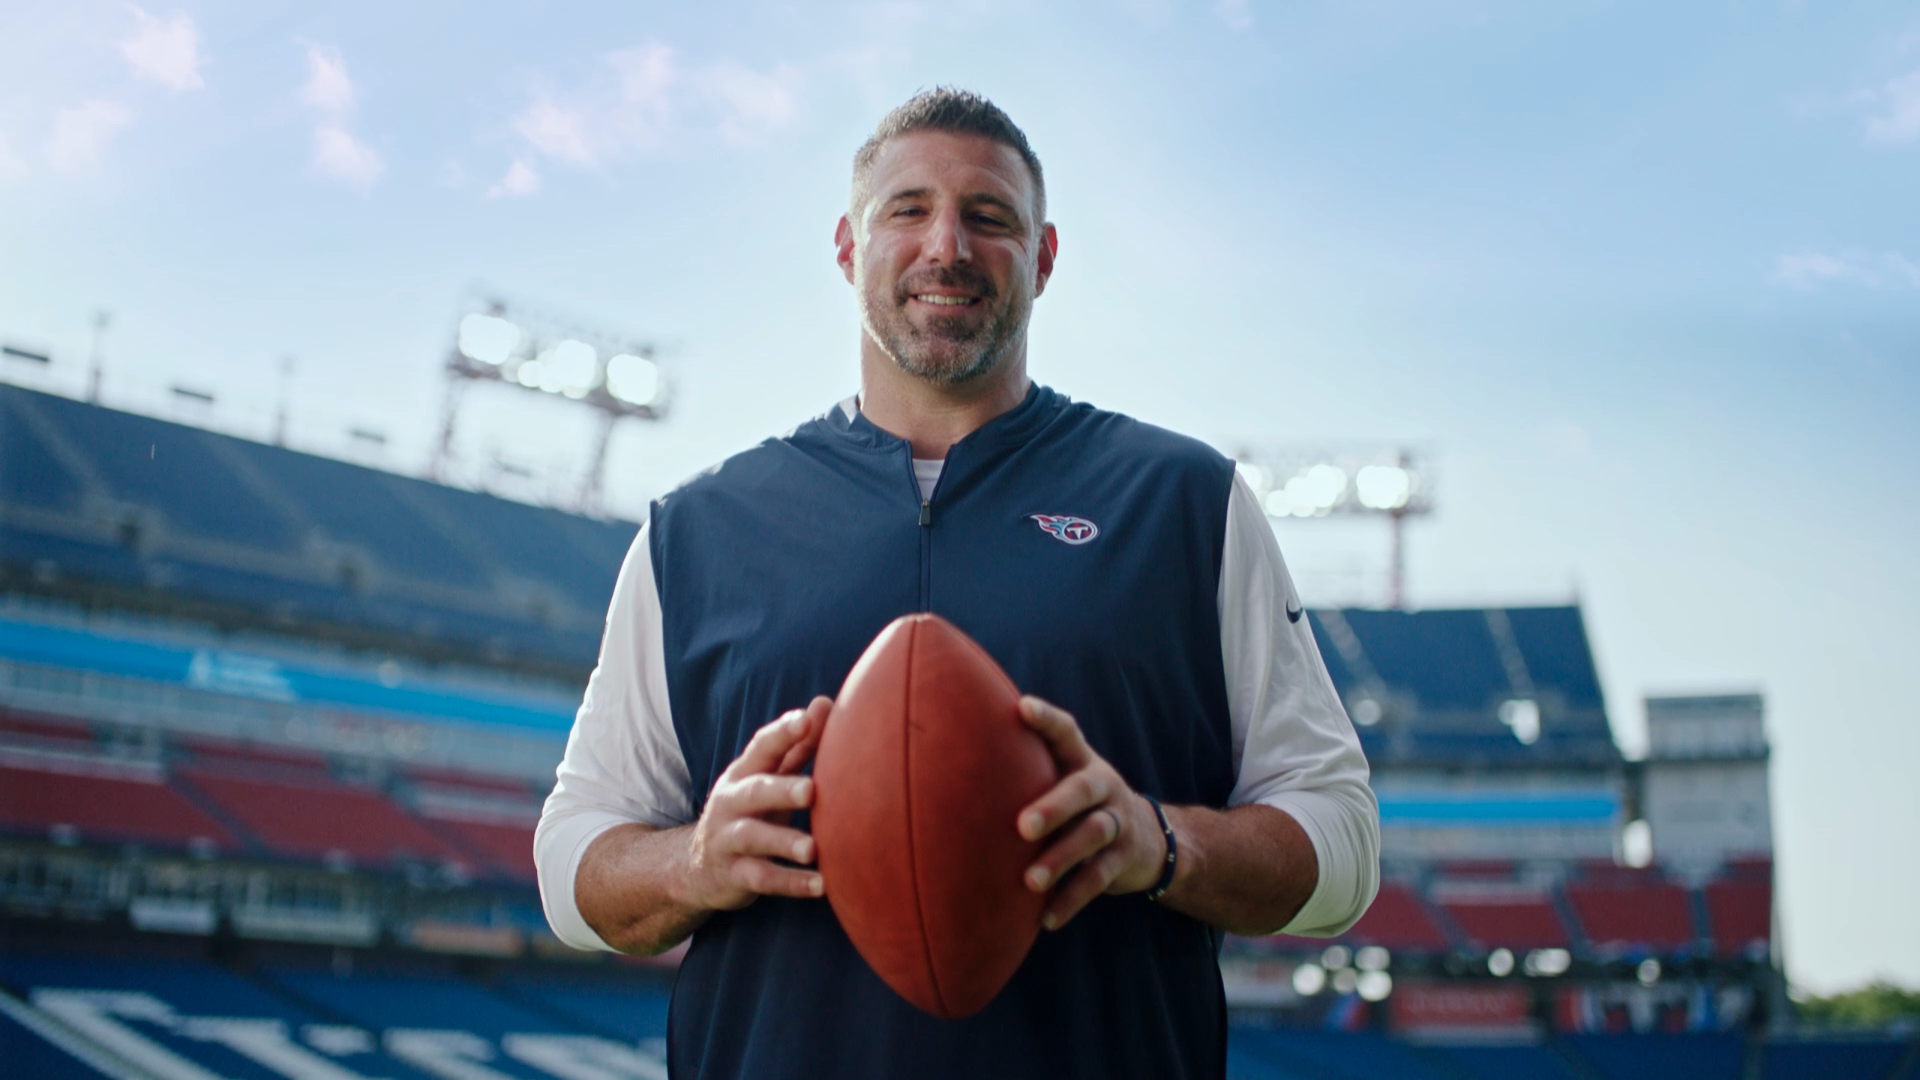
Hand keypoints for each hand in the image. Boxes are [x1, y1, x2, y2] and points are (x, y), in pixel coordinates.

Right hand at [678, 696, 831, 911]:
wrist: (697, 866)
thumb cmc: (750, 812)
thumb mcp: (767, 778)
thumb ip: (797, 746)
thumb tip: (826, 703)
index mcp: (744, 773)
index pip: (762, 747)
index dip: (783, 733)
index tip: (807, 720)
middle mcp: (731, 802)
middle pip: (755, 791)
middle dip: (782, 790)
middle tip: (812, 791)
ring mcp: (727, 839)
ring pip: (753, 837)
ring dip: (783, 842)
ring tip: (812, 849)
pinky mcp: (732, 874)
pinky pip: (760, 879)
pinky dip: (789, 883)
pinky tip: (820, 885)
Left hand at [1014, 696, 1169, 930]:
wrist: (1149, 840)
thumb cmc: (1079, 805)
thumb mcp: (1063, 779)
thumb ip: (1026, 769)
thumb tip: (947, 763)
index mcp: (1081, 760)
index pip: (1066, 732)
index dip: (1046, 719)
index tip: (1021, 708)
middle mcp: (1104, 784)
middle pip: (1083, 789)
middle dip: (1054, 806)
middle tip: (1022, 827)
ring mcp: (1118, 820)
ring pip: (1093, 835)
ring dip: (1061, 859)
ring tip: (1030, 882)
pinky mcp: (1124, 857)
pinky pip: (1099, 878)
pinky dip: (1072, 899)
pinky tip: (1046, 919)